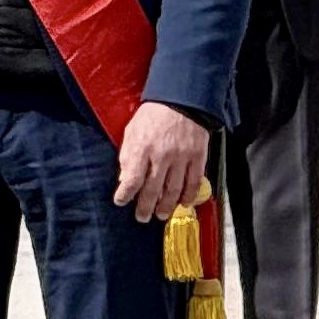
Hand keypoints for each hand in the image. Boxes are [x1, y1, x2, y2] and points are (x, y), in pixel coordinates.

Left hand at [115, 102, 211, 222]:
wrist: (181, 101)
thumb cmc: (152, 116)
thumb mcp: (131, 131)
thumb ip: (127, 155)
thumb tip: (124, 179)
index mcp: (142, 148)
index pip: (131, 179)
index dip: (125, 194)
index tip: (121, 202)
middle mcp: (162, 156)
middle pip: (153, 189)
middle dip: (146, 206)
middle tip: (142, 217)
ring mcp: (182, 158)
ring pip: (174, 189)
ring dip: (167, 205)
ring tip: (161, 215)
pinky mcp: (198, 157)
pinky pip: (194, 182)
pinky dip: (189, 195)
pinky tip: (184, 204)